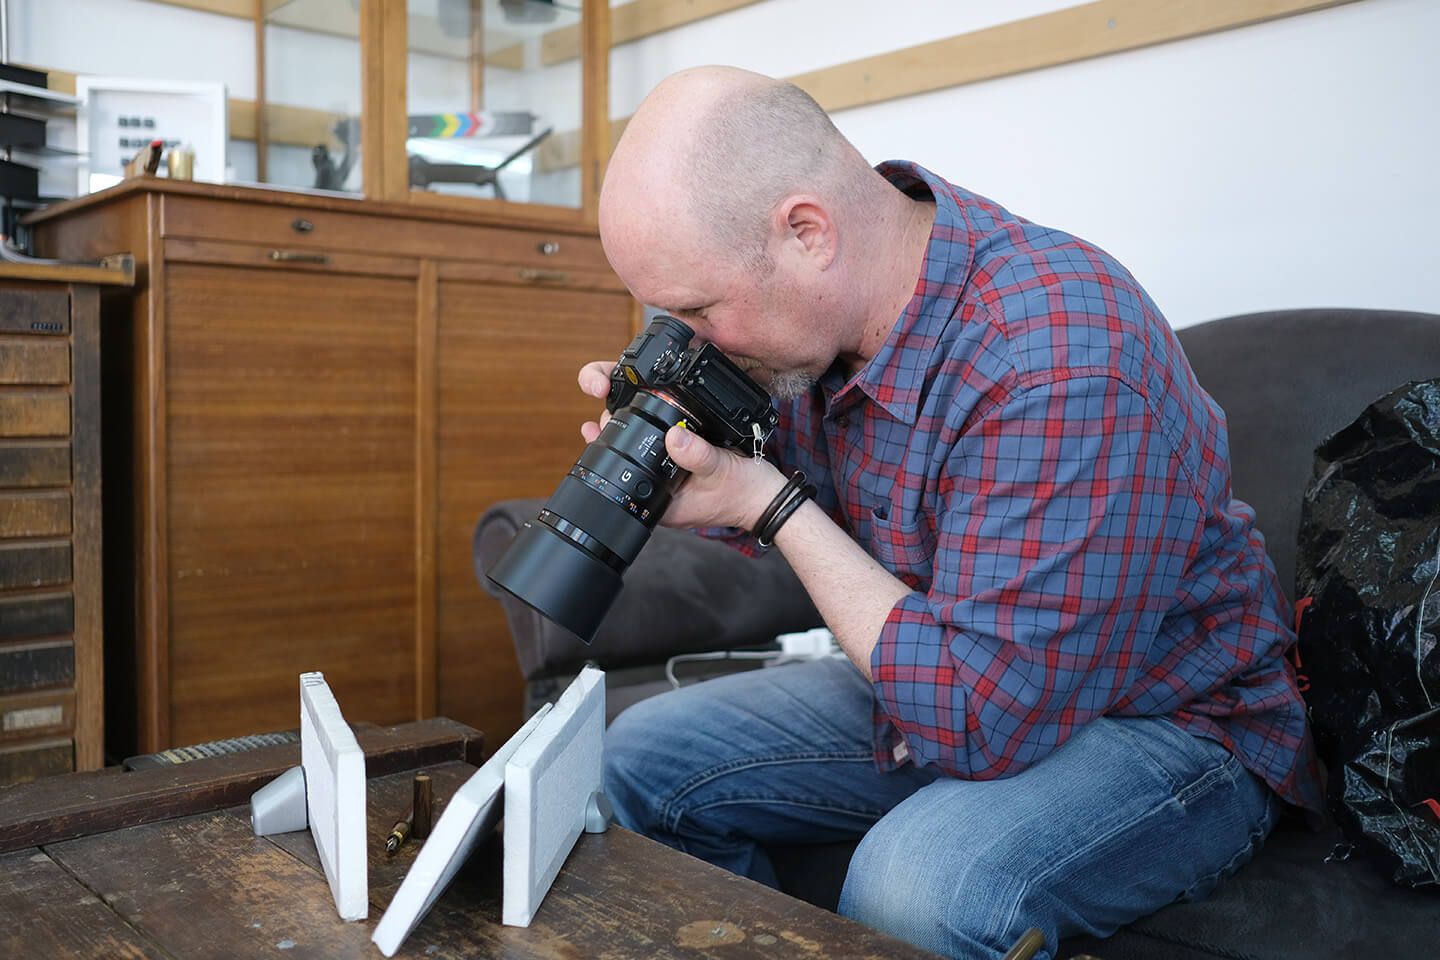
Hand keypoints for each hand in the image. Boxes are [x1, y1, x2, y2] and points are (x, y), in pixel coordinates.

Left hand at [575, 360, 784, 529]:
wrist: (768, 498)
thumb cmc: (746, 491)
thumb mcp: (721, 469)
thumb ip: (697, 454)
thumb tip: (674, 436)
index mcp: (662, 504)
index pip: (623, 479)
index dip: (606, 451)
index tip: (596, 425)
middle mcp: (661, 496)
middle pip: (628, 463)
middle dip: (613, 435)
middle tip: (604, 406)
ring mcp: (670, 485)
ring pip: (642, 455)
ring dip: (630, 431)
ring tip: (614, 404)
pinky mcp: (682, 473)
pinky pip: (660, 452)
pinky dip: (651, 433)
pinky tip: (646, 415)